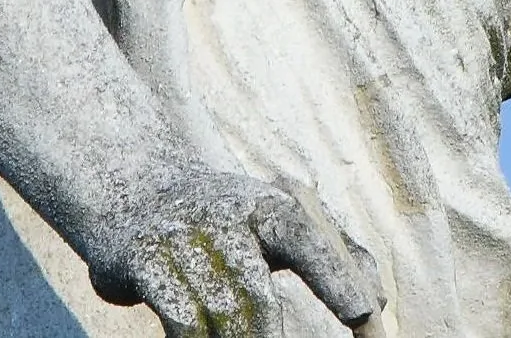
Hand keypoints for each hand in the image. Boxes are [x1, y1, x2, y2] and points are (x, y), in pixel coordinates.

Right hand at [85, 165, 383, 335]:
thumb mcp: (275, 223)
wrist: (132, 187)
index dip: (336, 277)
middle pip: (255, 290)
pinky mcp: (142, 261)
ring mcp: (181, 238)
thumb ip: (331, 256)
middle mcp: (225, 217)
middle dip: (270, 336)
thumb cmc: (224, 218)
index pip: (308, 240)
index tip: (363, 313)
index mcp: (268, 206)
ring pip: (218, 310)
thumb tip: (378, 300)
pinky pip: (179, 316)